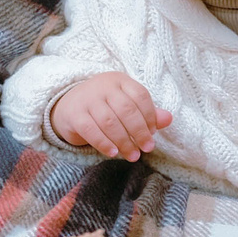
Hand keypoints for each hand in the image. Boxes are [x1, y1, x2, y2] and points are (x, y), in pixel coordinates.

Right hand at [50, 72, 170, 158]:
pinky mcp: (74, 114)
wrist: (68, 106)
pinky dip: (104, 144)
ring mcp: (87, 99)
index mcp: (119, 80)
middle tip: (147, 148)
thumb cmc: (104, 106)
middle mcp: (103, 86)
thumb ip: (147, 112)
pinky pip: (91, 131)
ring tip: (133, 155)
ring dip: (124, 141)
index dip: (150, 116)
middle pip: (126, 110)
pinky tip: (114, 153)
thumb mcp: (125, 104)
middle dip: (140, 132)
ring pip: (110, 122)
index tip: (153, 133)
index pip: (140, 95)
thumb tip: (169, 119)